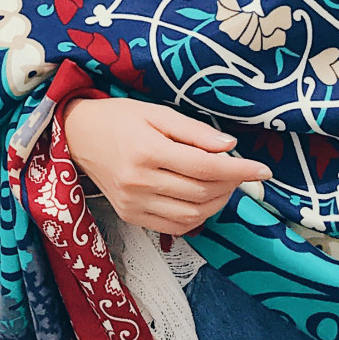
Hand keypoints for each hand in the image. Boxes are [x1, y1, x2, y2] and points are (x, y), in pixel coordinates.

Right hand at [61, 97, 270, 233]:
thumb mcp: (155, 112)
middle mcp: (139, 181)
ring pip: (191, 215)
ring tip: (224, 185)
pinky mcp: (129, 215)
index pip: (205, 167)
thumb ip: (194, 131)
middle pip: (201, 192)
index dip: (239, 170)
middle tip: (241, 171)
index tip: (262, 170)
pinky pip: (173, 226)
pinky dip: (196, 217)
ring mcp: (133, 203)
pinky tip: (202, 200)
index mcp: (147, 151)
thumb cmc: (118, 118)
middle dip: (231, 184)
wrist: (77, 136)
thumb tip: (229, 146)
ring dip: (217, 203)